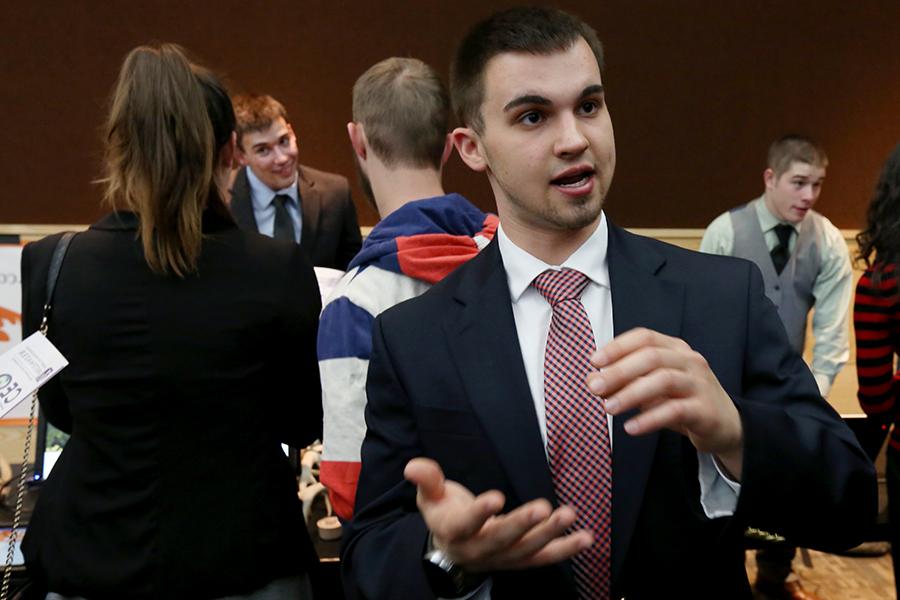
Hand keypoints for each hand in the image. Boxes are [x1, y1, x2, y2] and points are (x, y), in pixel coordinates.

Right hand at [403, 458, 592, 571]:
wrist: (454, 548)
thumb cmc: (445, 513)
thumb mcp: (431, 496)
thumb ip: (427, 480)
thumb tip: (413, 466)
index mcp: (454, 532)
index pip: (466, 525)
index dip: (480, 512)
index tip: (495, 497)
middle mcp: (479, 550)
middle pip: (501, 539)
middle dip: (523, 525)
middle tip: (542, 508)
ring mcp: (503, 558)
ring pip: (527, 549)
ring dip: (551, 534)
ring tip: (569, 515)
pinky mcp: (522, 560)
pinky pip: (545, 558)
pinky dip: (566, 549)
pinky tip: (586, 538)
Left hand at [587, 327, 742, 478]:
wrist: (724, 426)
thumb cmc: (681, 401)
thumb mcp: (650, 388)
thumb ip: (622, 382)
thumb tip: (591, 381)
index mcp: (675, 348)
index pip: (644, 337)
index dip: (617, 346)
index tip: (594, 361)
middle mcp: (689, 360)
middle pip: (651, 357)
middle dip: (619, 371)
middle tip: (594, 387)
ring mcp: (700, 384)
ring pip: (664, 380)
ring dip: (631, 394)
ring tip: (609, 408)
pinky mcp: (705, 410)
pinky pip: (675, 410)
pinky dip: (650, 418)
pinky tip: (631, 427)